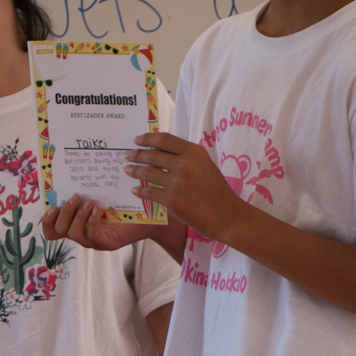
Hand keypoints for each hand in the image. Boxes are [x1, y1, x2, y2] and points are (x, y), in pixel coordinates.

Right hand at [42, 193, 156, 250]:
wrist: (149, 217)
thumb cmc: (124, 204)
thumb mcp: (101, 196)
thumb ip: (87, 189)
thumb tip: (76, 164)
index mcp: (76, 224)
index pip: (52, 230)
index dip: (47, 220)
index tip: (52, 204)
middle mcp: (81, 234)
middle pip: (58, 231)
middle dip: (64, 212)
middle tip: (76, 196)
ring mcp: (93, 241)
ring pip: (73, 234)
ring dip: (78, 216)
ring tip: (89, 202)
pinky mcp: (108, 243)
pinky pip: (92, 236)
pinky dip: (92, 221)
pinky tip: (98, 209)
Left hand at [124, 132, 244, 241]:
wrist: (228, 216)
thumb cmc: (217, 191)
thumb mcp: (205, 166)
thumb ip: (186, 157)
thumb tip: (162, 152)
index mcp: (195, 152)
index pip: (164, 139)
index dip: (148, 138)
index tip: (137, 140)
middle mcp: (185, 164)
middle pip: (153, 155)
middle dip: (137, 154)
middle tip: (127, 155)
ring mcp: (177, 182)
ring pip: (148, 172)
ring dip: (135, 170)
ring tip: (128, 170)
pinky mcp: (172, 200)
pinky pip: (149, 192)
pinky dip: (140, 190)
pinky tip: (135, 190)